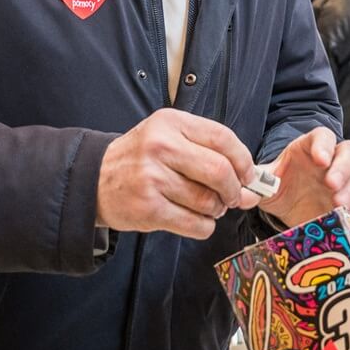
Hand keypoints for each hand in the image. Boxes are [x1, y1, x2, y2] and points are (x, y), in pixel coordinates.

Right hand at [95, 108, 259, 238]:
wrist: (94, 180)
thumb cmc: (141, 158)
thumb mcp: (170, 137)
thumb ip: (211, 153)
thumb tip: (254, 184)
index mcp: (171, 123)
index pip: (223, 138)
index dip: (243, 160)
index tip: (249, 175)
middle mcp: (161, 146)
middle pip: (220, 171)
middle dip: (234, 189)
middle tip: (233, 197)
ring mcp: (153, 178)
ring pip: (209, 201)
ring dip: (217, 209)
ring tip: (207, 206)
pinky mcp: (148, 208)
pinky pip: (195, 224)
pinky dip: (204, 226)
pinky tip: (195, 219)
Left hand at [258, 127, 349, 228]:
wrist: (289, 211)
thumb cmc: (279, 189)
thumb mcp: (265, 184)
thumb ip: (257, 184)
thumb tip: (244, 192)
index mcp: (310, 148)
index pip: (323, 136)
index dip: (324, 145)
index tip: (320, 160)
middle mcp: (333, 161)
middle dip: (344, 168)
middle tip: (331, 185)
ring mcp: (347, 181)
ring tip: (338, 205)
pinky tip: (349, 219)